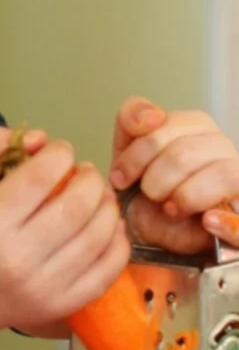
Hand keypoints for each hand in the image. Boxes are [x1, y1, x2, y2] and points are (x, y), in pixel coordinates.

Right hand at [0, 126, 129, 337]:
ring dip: (108, 207)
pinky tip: (108, 228)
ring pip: (99, 236)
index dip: (60, 153)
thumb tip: (41, 140)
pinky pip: (108, 271)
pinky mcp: (62, 305)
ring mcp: (44, 286)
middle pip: (78, 205)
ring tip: (97, 198)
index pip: (41, 176)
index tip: (59, 152)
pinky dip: (117, 243)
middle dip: (90, 179)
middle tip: (84, 174)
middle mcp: (17, 257)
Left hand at [109, 97, 238, 252]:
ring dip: (181, 197)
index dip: (135, 157)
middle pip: (182, 154)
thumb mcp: (126, 151)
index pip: (160, 126)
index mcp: (193, 124)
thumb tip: (154, 115)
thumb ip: (131, 119)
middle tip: (148, 196)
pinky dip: (220, 219)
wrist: (155, 234)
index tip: (121, 178)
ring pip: (216, 174)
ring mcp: (237, 172)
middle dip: (154, 181)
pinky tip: (206, 221)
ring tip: (170, 208)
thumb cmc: (142, 191)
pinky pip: (237, 206)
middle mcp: (219, 142)